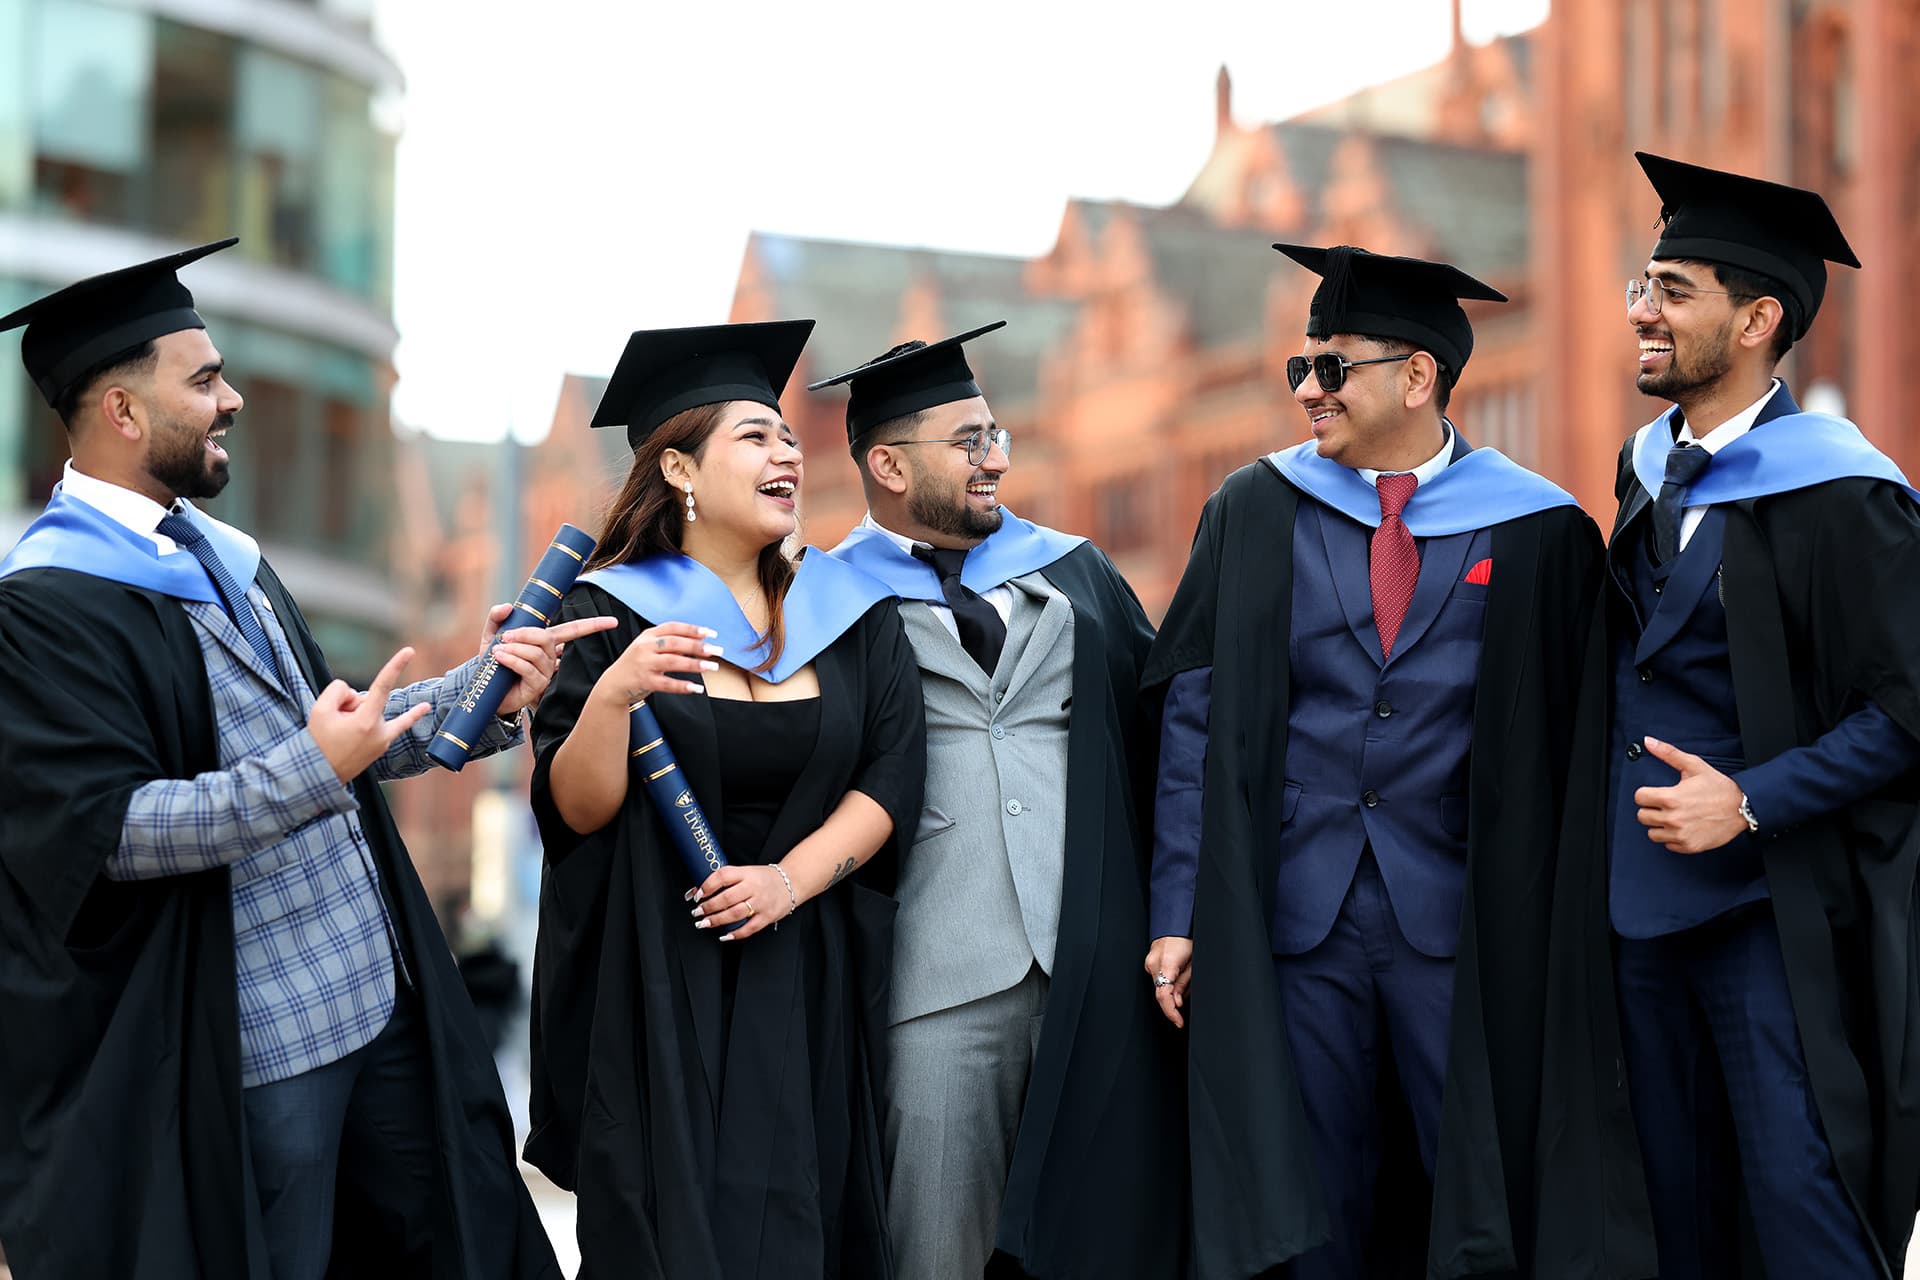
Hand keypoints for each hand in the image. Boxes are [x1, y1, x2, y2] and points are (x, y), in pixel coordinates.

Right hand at [309, 647, 431, 783]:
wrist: (319, 776)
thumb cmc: (318, 742)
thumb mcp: (319, 709)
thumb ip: (338, 690)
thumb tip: (356, 693)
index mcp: (366, 722)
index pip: (382, 686)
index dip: (395, 666)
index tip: (410, 651)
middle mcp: (380, 731)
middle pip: (364, 698)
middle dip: (345, 704)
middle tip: (331, 727)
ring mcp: (383, 739)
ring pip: (370, 709)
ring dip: (353, 714)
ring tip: (339, 735)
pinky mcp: (383, 744)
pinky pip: (399, 725)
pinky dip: (412, 716)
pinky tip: (426, 707)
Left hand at [478, 603, 619, 715]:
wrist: (485, 689)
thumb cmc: (494, 661)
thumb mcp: (493, 636)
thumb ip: (498, 618)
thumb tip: (507, 607)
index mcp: (546, 642)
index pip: (574, 630)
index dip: (593, 625)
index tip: (613, 621)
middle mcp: (549, 657)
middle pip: (546, 637)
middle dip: (525, 633)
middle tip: (505, 636)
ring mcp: (545, 672)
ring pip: (536, 653)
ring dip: (514, 649)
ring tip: (498, 651)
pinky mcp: (536, 686)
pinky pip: (527, 668)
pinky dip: (512, 660)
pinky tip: (500, 657)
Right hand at [599, 622, 722, 701]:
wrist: (614, 684)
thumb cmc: (637, 665)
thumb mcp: (650, 649)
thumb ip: (671, 644)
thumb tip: (699, 642)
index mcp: (648, 636)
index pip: (673, 627)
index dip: (692, 629)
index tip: (711, 633)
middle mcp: (645, 647)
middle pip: (674, 643)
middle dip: (697, 646)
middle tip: (717, 651)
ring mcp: (643, 664)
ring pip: (672, 661)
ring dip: (694, 664)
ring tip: (712, 667)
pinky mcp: (643, 681)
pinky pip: (666, 683)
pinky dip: (682, 685)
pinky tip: (696, 688)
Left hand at [688, 864, 795, 941]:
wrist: (791, 882)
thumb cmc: (765, 878)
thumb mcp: (747, 872)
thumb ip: (727, 880)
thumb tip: (700, 891)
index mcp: (747, 873)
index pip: (723, 876)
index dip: (707, 886)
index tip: (698, 895)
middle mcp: (754, 887)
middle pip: (726, 898)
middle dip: (708, 907)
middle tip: (697, 912)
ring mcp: (761, 903)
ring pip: (735, 914)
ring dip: (717, 920)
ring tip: (705, 923)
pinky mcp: (767, 916)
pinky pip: (749, 928)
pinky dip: (735, 933)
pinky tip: (724, 935)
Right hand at [1144, 936, 1193, 1028]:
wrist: (1178, 923)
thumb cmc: (1189, 940)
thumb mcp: (1193, 964)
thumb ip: (1183, 984)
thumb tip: (1177, 1003)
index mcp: (1166, 964)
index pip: (1163, 996)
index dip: (1171, 1013)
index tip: (1178, 1022)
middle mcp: (1153, 964)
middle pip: (1161, 993)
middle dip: (1174, 1001)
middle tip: (1187, 999)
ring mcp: (1149, 962)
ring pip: (1159, 986)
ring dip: (1172, 990)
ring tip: (1186, 976)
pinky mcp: (1149, 961)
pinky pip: (1157, 977)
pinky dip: (1167, 982)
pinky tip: (1178, 975)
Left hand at [1634, 736, 1747, 853]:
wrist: (1742, 808)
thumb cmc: (1719, 787)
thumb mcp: (1694, 766)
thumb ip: (1668, 753)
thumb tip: (1648, 742)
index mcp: (1671, 797)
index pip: (1639, 798)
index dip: (1646, 794)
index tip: (1655, 794)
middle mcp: (1674, 818)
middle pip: (1642, 817)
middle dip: (1651, 809)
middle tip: (1665, 805)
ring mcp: (1681, 834)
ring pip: (1652, 833)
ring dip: (1660, 825)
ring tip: (1673, 816)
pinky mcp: (1689, 846)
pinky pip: (1667, 845)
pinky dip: (1672, 837)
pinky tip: (1683, 827)